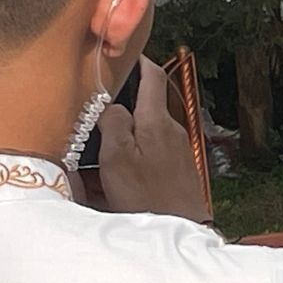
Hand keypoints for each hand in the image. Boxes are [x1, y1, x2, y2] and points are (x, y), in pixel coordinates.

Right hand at [97, 58, 210, 222]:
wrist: (182, 229)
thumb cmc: (146, 196)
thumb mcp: (117, 158)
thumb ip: (113, 124)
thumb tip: (112, 102)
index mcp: (157, 121)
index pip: (153, 77)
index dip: (139, 62)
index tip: (123, 53)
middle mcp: (173, 129)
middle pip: (149, 103)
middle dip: (128, 98)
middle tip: (101, 99)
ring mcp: (180, 148)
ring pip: (151, 126)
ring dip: (132, 126)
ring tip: (107, 136)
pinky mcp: (181, 166)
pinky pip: (157, 146)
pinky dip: (140, 146)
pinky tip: (127, 162)